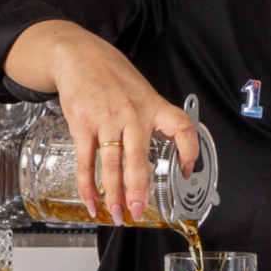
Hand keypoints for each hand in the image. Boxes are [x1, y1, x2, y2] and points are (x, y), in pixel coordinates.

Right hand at [3, 22, 202, 226]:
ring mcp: (106, 120)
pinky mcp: (83, 125)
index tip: (187, 170)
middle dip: (138, 189)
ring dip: (113, 193)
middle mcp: (132, 114)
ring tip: (117, 214)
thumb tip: (172, 150)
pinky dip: (87, 185)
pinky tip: (91, 201)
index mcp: (153, 105)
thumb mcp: (144, 92)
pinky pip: (86, 161)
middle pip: (137, 157)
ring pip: (111, 163)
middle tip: (139, 211)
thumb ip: (156, 119)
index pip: (182, 126)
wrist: (80, 56)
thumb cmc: (115, 77)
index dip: (190, 150)